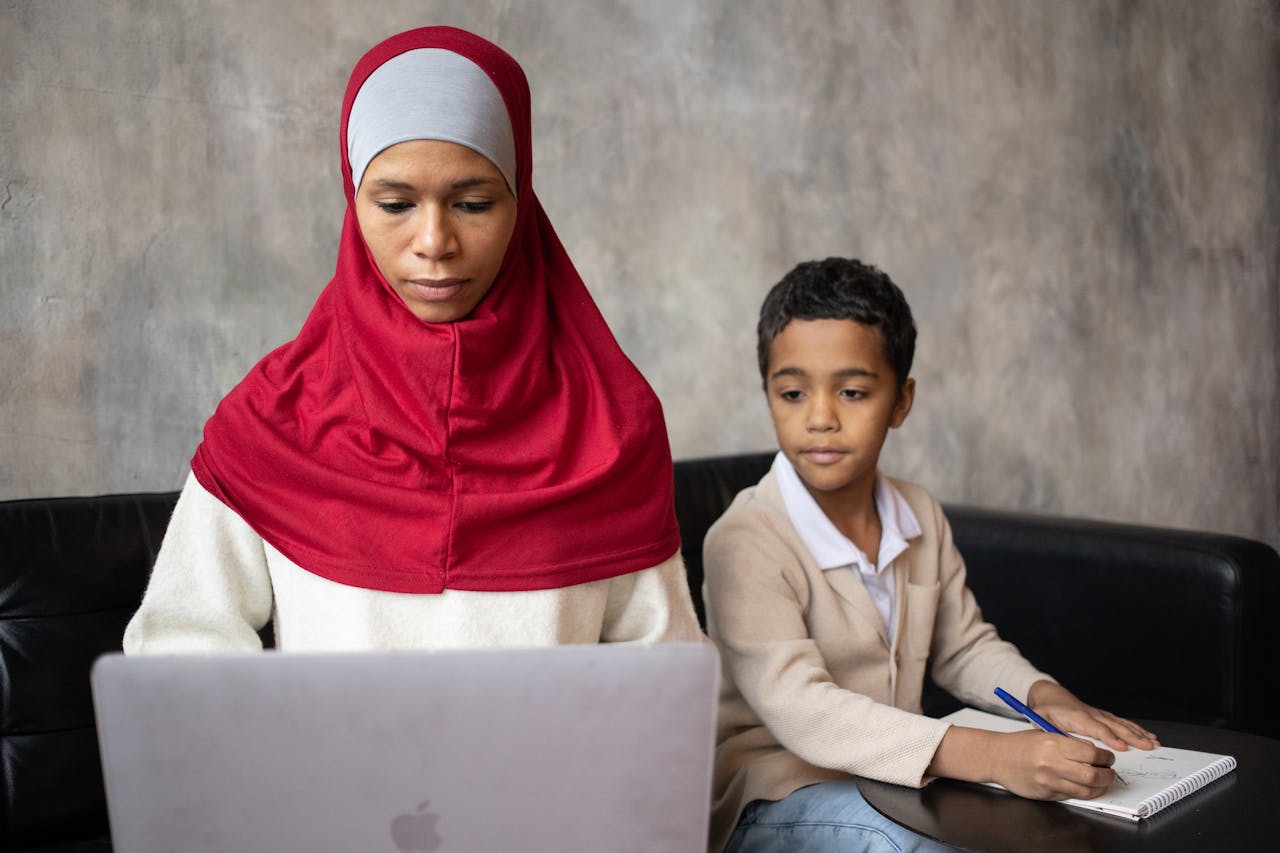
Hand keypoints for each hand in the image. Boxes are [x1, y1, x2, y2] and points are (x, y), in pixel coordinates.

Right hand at [988, 728, 1118, 800]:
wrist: (997, 757)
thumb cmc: (1020, 744)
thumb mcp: (1046, 734)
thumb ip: (1070, 743)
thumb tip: (1095, 753)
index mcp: (1053, 744)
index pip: (1092, 754)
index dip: (1106, 758)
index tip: (1108, 758)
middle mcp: (1052, 763)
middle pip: (1094, 775)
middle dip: (1108, 775)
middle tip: (1110, 772)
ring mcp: (1049, 781)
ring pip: (1086, 790)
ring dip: (1099, 787)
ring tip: (1101, 781)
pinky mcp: (1046, 794)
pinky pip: (1072, 796)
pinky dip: (1082, 792)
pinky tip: (1083, 786)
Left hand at [1027, 681, 1158, 750]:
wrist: (1050, 695)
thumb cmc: (1045, 710)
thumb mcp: (1042, 720)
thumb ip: (1053, 732)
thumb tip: (1068, 745)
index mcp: (1076, 717)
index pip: (1096, 728)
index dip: (1109, 737)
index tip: (1121, 747)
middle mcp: (1091, 714)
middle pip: (1114, 726)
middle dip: (1132, 737)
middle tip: (1147, 747)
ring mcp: (1099, 714)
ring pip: (1122, 724)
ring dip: (1138, 734)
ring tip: (1153, 743)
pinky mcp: (1103, 716)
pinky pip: (1122, 723)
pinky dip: (1137, 729)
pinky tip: (1148, 735)